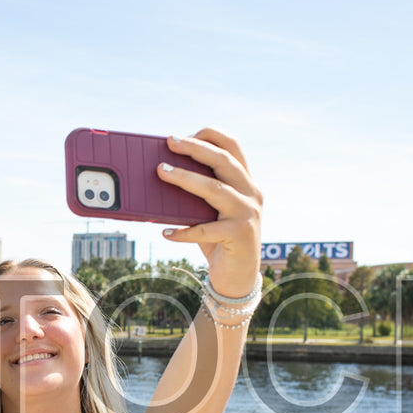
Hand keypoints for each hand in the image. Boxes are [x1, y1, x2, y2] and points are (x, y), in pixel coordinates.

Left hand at [158, 128, 263, 298]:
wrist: (238, 277)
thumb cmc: (218, 239)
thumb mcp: (210, 212)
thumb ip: (197, 195)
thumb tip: (161, 175)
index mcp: (246, 182)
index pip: (233, 148)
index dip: (211, 136)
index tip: (184, 134)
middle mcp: (251, 194)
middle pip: (223, 162)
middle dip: (195, 148)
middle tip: (170, 142)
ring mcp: (247, 214)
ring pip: (214, 190)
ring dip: (185, 179)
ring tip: (161, 172)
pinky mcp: (239, 235)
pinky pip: (205, 230)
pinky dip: (183, 231)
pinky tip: (166, 232)